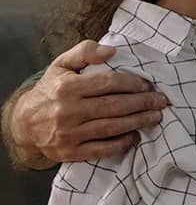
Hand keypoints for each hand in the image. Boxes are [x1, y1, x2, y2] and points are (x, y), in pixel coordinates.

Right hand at [7, 41, 168, 164]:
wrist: (25, 122)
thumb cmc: (51, 88)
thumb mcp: (62, 63)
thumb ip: (85, 51)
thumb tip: (111, 50)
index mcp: (67, 87)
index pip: (107, 83)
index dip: (131, 83)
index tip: (148, 84)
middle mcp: (67, 111)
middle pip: (114, 106)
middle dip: (142, 103)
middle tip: (162, 101)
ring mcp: (68, 134)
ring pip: (111, 128)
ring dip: (138, 122)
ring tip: (156, 117)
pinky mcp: (70, 153)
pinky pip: (101, 149)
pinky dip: (121, 144)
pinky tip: (135, 136)